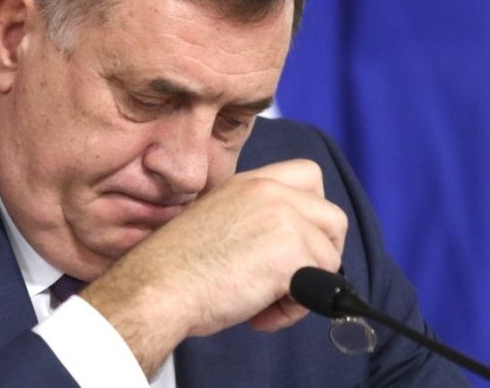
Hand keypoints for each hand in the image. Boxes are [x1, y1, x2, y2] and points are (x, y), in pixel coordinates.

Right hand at [80, 159, 347, 375]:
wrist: (157, 287)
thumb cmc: (174, 268)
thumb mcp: (216, 221)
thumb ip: (252, 222)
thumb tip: (284, 250)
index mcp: (250, 182)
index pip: (308, 174)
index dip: (312, 212)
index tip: (295, 242)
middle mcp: (270, 191)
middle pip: (332, 217)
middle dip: (321, 253)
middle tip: (290, 280)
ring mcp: (285, 217)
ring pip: (330, 256)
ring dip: (306, 286)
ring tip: (266, 304)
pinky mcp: (292, 251)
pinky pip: (320, 286)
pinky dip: (296, 309)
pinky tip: (261, 315)